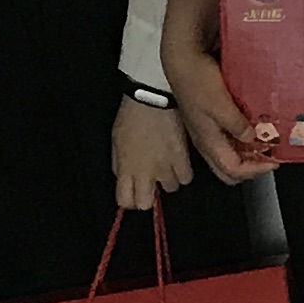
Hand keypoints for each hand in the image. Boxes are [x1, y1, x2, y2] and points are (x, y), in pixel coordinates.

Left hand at [111, 94, 194, 211]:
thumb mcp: (116, 142)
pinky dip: (183, 171)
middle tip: (151, 181)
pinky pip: (186, 177)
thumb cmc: (131, 117)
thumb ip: (120, 165)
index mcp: (125, 170)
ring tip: (167, 164)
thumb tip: (125, 177)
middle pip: (146, 204)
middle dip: (148, 195)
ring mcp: (166, 168)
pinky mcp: (183, 159)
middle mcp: (145, 174)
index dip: (129, 199)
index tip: (133, 191)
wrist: (153, 98)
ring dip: (168, 179)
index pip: (125, 201)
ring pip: (170, 189)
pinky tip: (179, 160)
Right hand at [164, 20, 266, 184]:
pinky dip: (241, 138)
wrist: (183, 60)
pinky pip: (226, 137)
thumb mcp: (220, 104)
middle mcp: (206, 141)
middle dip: (251, 168)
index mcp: (209, 142)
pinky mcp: (207, 118)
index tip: (273, 162)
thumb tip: (253, 139)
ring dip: (247, 153)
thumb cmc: (198, 81)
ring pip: (228, 154)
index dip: (255, 171)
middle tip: (269, 158)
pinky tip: (252, 126)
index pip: (233, 171)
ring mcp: (206, 130)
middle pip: (228, 169)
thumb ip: (237, 125)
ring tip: (265, 143)